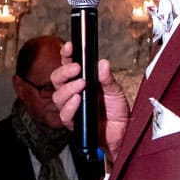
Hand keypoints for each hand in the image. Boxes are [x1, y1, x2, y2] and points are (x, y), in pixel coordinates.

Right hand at [52, 45, 132, 163]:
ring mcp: (72, 107)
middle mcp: (73, 94)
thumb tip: (102, 63)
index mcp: (81, 82)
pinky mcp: (74, 122)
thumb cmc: (117, 112)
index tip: (69, 47)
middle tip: (76, 69)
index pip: (68, 66)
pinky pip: (64, 114)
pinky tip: (78, 100)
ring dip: (68, 88)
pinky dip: (70, 106)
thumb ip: (107, 78)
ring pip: (58, 96)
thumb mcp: (115, 91)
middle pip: (56, 80)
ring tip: (81, 85)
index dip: (66, 56)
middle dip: (64, 72)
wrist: (122, 132)